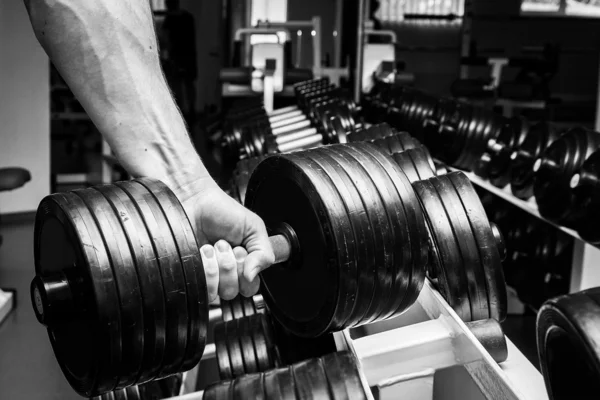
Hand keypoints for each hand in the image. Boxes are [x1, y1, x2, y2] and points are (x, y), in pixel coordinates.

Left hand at [175, 179, 273, 301]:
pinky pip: (202, 287)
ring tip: (213, 247)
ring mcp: (208, 275)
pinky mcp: (192, 275)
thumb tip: (253, 276)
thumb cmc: (221, 210)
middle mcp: (226, 273)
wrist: (195, 201)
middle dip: (231, 265)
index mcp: (244, 264)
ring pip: (218, 292)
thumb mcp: (254, 227)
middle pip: (235, 291)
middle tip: (225, 244)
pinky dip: (204, 268)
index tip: (241, 250)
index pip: (250, 287)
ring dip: (217, 266)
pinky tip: (202, 252)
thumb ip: (264, 253)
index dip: (247, 271)